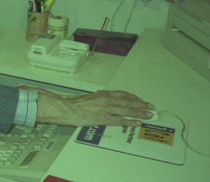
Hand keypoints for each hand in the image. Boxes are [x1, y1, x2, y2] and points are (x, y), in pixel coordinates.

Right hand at [26, 87, 153, 126]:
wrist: (66, 109)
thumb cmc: (75, 104)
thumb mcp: (89, 98)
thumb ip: (99, 99)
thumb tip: (106, 102)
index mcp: (103, 94)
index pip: (123, 94)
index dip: (134, 98)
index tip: (141, 100)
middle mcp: (107, 99)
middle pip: (128, 102)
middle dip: (141, 105)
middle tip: (150, 107)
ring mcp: (106, 109)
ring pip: (127, 110)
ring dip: (139, 112)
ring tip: (148, 115)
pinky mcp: (103, 118)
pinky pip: (120, 120)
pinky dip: (130, 121)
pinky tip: (137, 123)